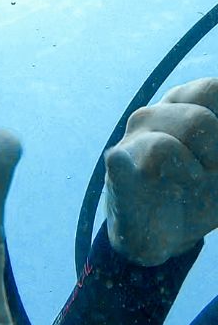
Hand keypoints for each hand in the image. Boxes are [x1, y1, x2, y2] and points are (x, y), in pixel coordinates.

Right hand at [105, 77, 217, 265]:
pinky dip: (123, 165)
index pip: (210, 90)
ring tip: (191, 185)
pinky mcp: (117, 176)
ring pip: (163, 147)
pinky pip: (119, 163)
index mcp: (182, 107)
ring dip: (191, 173)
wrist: (159, 234)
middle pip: (198, 120)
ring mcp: (130, 146)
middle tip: (212, 173)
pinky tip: (123, 164)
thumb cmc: (200, 192)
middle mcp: (152, 119)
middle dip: (216, 152)